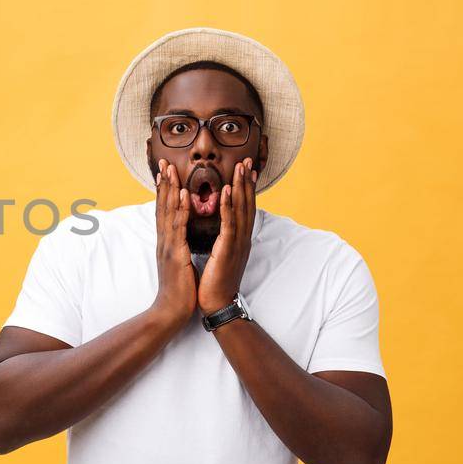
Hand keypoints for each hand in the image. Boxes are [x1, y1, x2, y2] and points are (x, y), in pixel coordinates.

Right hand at [153, 159, 196, 315]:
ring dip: (169, 189)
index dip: (164, 193)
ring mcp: (167, 246)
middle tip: (164, 163)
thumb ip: (178, 250)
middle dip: (163, 184)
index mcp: (166, 243)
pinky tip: (182, 194)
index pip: (163, 213)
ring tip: (171, 170)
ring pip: (167, 212)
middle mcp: (163, 241)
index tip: (165, 174)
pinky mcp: (175, 253)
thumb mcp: (178, 265)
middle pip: (162, 207)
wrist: (171, 311)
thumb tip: (182, 242)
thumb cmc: (179, 291)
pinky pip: (178, 226)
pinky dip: (179, 209)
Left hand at [198, 158, 257, 314]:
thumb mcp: (220, 254)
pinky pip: (229, 224)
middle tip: (248, 160)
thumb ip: (223, 239)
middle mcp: (242, 238)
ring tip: (240, 167)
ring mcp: (237, 244)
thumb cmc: (214, 280)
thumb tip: (222, 227)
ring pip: (240, 210)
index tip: (247, 169)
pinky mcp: (227, 250)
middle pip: (247, 204)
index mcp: (239, 239)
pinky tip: (226, 190)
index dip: (246, 188)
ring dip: (240, 187)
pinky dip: (228, 206)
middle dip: (247, 181)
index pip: (244, 208)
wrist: (215, 303)